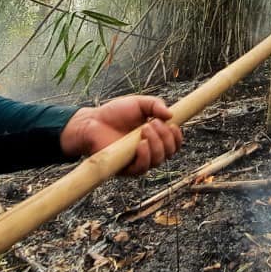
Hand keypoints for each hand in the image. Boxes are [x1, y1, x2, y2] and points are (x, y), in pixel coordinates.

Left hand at [60, 96, 181, 175]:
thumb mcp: (138, 103)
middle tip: (152, 123)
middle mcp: (150, 150)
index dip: (177, 137)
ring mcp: (139, 160)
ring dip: (156, 143)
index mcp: (155, 136)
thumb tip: (171, 115)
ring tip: (144, 128)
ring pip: (159, 160)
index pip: (174, 143)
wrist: (93, 122)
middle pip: (169, 152)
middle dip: (165, 136)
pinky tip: (141, 144)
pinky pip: (143, 168)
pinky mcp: (127, 168)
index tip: (172, 125)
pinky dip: (145, 155)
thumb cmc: (114, 113)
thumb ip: (155, 105)